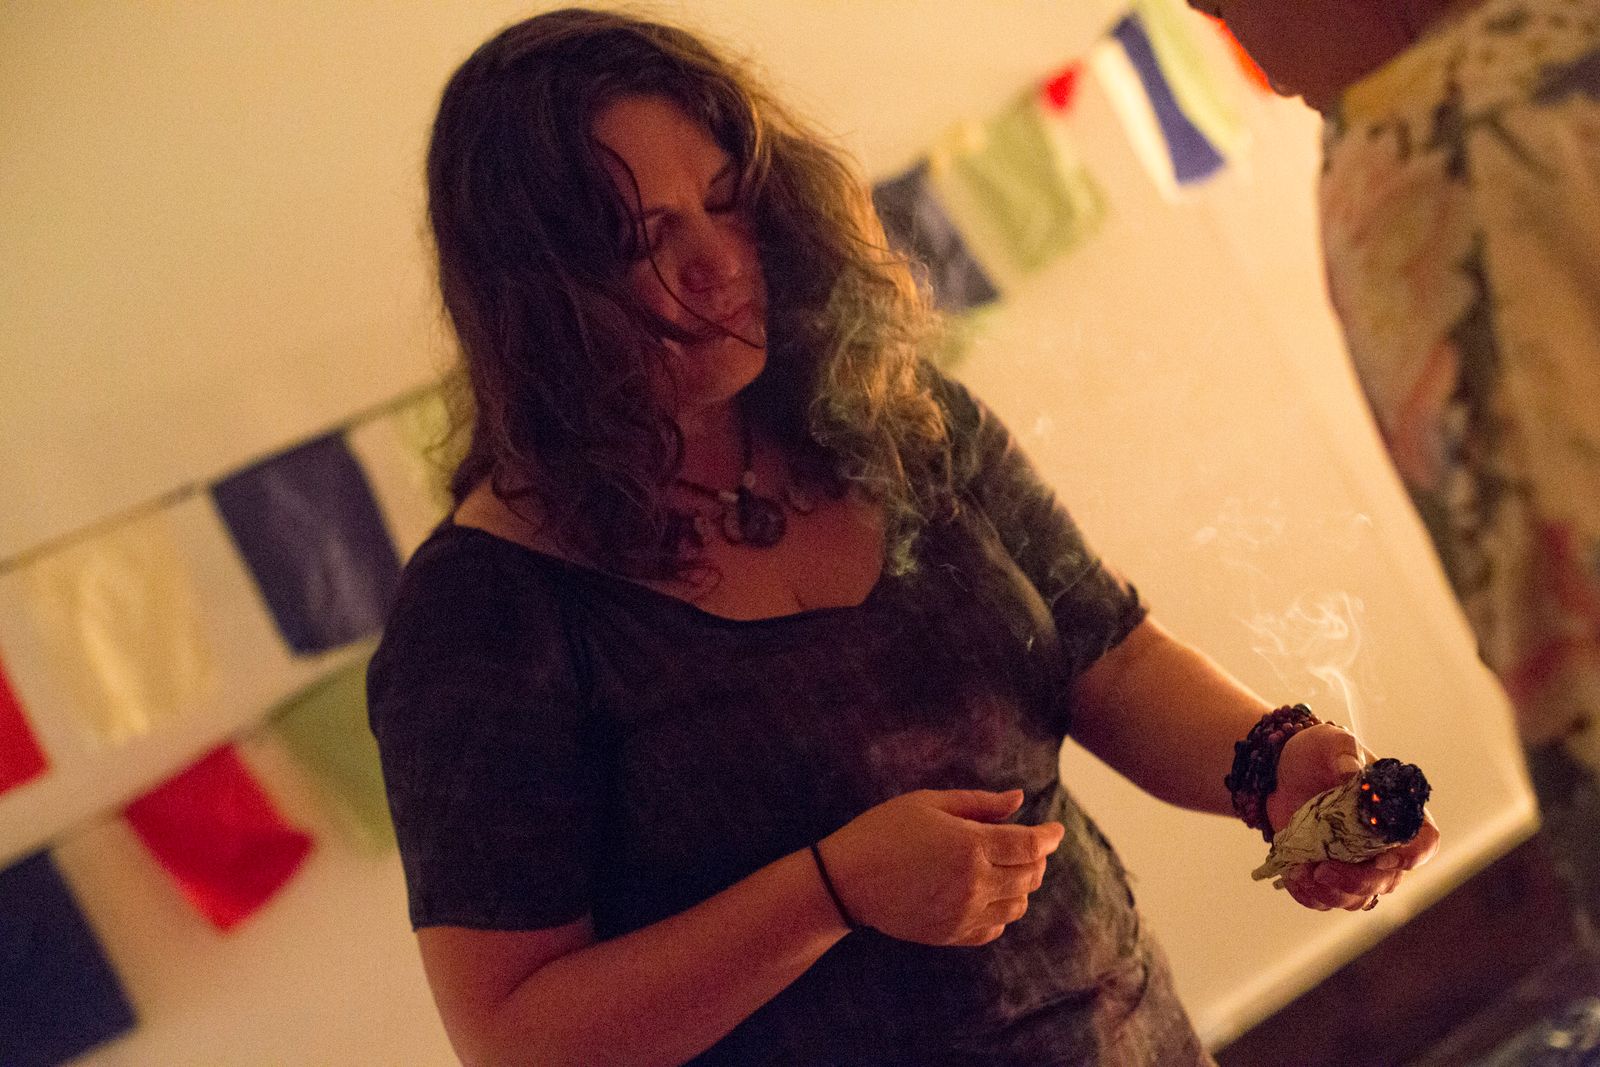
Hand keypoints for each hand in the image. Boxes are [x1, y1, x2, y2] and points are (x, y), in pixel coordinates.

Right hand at [818, 789, 1064, 945]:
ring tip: (1003, 869)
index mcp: (971, 846)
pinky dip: (1000, 912)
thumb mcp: (928, 803)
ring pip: (1017, 905)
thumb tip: (1019, 799)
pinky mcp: (952, 934)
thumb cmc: (883, 831)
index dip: (1049, 837)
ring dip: (1021, 886)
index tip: (1055, 830)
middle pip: (1030, 876)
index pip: (1030, 846)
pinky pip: (994, 928)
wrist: (846, 881)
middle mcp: (974, 884)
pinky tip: (985, 894)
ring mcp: (964, 913)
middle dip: (1036, 858)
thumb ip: (979, 804)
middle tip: (1026, 844)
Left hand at [1266, 723, 1439, 910]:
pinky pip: (1326, 899)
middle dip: (1357, 882)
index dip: (1412, 856)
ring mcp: (1356, 863)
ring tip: (1300, 871)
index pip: (1424, 841)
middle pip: (1388, 879)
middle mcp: (1382, 843)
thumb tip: (1352, 775)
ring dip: (1330, 893)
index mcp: (1397, 811)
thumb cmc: (1316, 753)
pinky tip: (1292, 876)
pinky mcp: (1328, 873)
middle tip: (1323, 870)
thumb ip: (1344, 756)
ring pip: (1358, 898)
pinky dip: (1310, 896)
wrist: (1279, 769)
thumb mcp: (1331, 744)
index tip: (1384, 858)